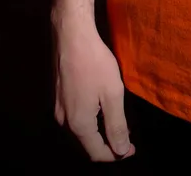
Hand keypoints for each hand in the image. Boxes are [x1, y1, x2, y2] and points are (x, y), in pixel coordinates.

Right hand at [53, 14, 134, 161]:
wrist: (71, 35)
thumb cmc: (94, 62)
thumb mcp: (112, 94)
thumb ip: (116, 125)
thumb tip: (121, 150)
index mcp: (78, 124)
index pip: (96, 153)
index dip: (116, 155)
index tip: (132, 150)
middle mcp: (63, 121)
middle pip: (86, 145)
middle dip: (107, 146)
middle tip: (127, 138)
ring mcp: (57, 107)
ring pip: (79, 132)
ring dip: (98, 133)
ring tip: (118, 124)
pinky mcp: (57, 95)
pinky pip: (74, 118)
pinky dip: (89, 121)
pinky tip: (101, 109)